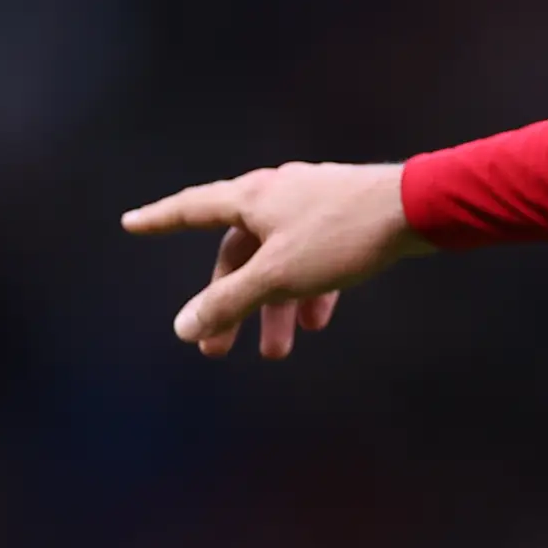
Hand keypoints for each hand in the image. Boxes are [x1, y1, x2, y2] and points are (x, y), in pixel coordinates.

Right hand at [119, 160, 427, 356]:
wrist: (415, 208)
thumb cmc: (341, 235)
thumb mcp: (277, 277)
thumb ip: (229, 302)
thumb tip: (182, 328)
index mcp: (252, 197)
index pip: (191, 209)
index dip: (159, 219)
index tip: (131, 223)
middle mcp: (277, 194)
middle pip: (238, 252)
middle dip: (230, 304)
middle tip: (217, 351)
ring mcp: (312, 203)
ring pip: (278, 261)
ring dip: (273, 308)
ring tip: (277, 352)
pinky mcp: (344, 218)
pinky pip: (313, 258)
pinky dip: (308, 290)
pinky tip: (318, 321)